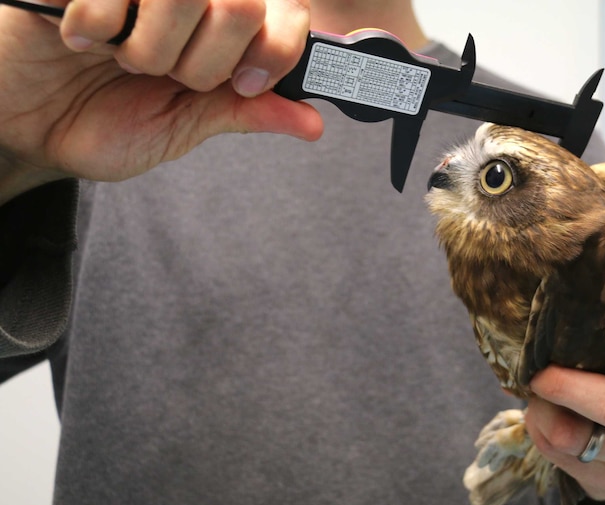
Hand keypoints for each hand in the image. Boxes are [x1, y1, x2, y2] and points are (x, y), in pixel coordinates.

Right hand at [0, 0, 322, 200]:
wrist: (23, 126)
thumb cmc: (98, 123)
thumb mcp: (180, 127)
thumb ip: (242, 112)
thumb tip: (311, 123)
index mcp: (219, 29)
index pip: (283, 14)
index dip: (277, 50)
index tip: (246, 84)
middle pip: (241, 6)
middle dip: (204, 63)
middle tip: (163, 75)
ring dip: (150, 47)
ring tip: (117, 58)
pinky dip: (96, 25)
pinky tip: (78, 36)